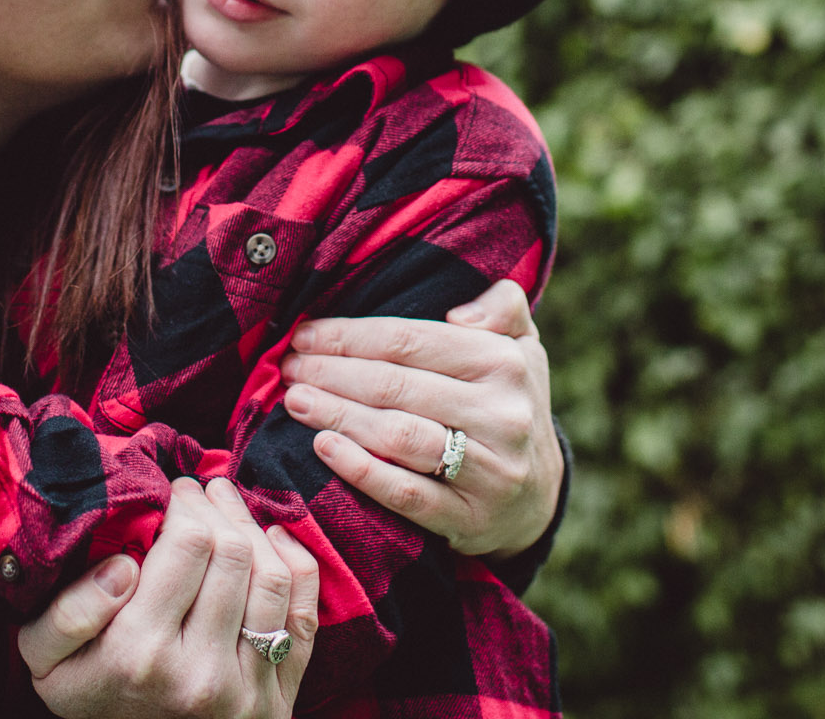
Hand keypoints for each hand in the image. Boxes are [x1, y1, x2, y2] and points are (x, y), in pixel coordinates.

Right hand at [20, 477, 319, 718]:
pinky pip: (304, 617)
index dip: (185, 504)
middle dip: (219, 507)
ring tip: (229, 507)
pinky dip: (297, 567)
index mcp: (140, 653)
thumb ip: (68, 611)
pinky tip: (274, 540)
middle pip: (233, 553)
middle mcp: (200, 673)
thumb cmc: (90, 698)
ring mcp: (246, 689)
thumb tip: (123, 565)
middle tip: (200, 492)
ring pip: (272, 577)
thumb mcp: (44, 661)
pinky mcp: (278, 701)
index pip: (189, 544)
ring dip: (254, 528)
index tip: (172, 492)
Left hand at [278, 277, 562, 557]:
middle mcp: (501, 414)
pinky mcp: (468, 516)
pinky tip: (323, 447)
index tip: (304, 334)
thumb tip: (459, 313)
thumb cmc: (505, 405)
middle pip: (395, 385)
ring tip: (296, 401)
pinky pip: (405, 492)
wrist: (535, 497)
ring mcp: (487, 469)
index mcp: (503, 362)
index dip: (349, 336)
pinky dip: (360, 469)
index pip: (409, 340)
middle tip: (289, 369)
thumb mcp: (520, 347)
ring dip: (337, 415)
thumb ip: (501, 307)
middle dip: (332, 373)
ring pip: (397, 436)